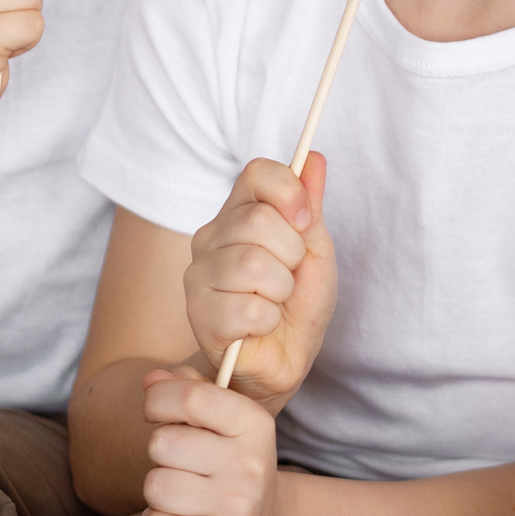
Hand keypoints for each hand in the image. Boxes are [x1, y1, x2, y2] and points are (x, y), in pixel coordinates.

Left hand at [139, 363, 287, 515]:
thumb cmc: (231, 464)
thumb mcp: (222, 420)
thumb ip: (188, 390)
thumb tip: (151, 380)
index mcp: (254, 424)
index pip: (193, 398)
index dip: (158, 399)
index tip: (155, 409)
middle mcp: (250, 465)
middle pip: (163, 443)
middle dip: (160, 451)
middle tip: (180, 462)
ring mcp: (237, 508)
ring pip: (156, 486)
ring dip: (158, 490)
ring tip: (182, 493)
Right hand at [185, 156, 336, 404]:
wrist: (284, 358)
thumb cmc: (298, 302)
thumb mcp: (314, 249)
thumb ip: (309, 205)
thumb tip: (315, 157)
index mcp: (238, 212)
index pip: (257, 172)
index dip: (288, 191)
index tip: (304, 221)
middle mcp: (210, 237)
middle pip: (259, 220)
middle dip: (292, 255)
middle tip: (288, 277)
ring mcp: (198, 275)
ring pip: (253, 265)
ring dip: (281, 290)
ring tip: (274, 302)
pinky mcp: (199, 315)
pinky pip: (249, 308)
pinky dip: (268, 320)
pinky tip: (260, 326)